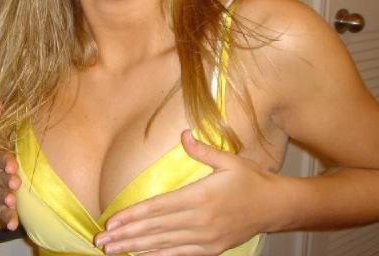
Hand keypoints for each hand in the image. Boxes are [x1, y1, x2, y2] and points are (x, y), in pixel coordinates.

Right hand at [0, 91, 22, 230]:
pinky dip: (8, 218)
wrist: (15, 167)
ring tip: (13, 204)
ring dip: (5, 201)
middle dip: (6, 181)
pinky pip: (4, 213)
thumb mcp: (6, 130)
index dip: (5, 160)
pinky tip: (13, 225)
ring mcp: (0, 189)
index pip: (0, 157)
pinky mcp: (6, 204)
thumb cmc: (11, 146)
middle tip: (15, 184)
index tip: (13, 164)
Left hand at [95, 130, 280, 255]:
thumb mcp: (228, 160)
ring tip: (113, 250)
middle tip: (101, 241)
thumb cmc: (251, 180)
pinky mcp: (211, 249)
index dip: (133, 215)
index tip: (112, 220)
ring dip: (136, 247)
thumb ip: (203, 150)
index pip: (158, 208)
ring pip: (163, 244)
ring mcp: (205, 238)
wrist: (276, 207)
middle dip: (126, 235)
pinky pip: (179, 255)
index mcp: (200, 197)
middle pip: (155, 229)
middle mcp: (199, 221)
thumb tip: (183, 134)